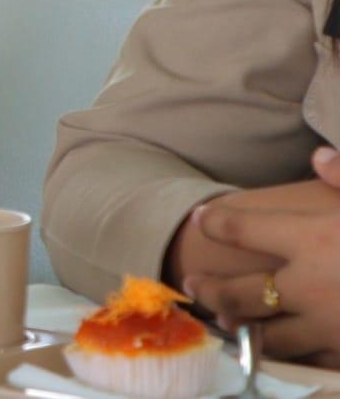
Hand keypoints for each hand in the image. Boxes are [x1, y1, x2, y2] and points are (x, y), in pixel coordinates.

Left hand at [181, 148, 339, 365]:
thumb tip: (320, 158)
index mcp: (309, 239)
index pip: (243, 228)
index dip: (218, 222)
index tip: (202, 218)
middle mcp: (308, 285)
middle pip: (241, 290)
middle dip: (212, 287)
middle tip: (191, 284)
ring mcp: (328, 327)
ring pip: (269, 333)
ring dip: (243, 326)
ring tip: (226, 322)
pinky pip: (310, 358)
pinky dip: (291, 354)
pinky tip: (282, 351)